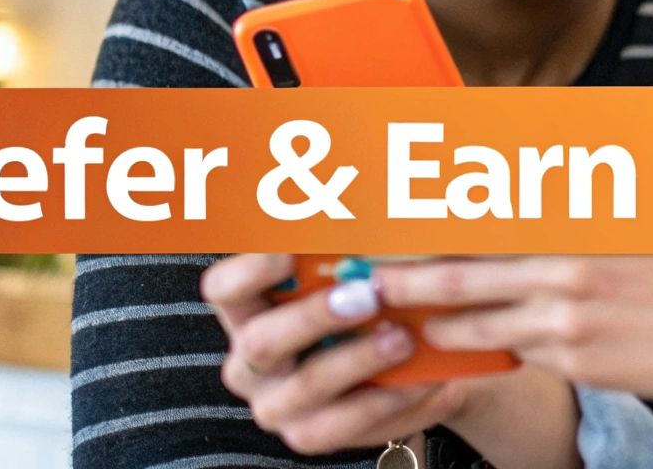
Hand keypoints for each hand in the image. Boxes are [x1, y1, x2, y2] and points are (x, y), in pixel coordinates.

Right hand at [199, 252, 464, 454]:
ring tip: (405, 339)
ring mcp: (274, 403)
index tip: (287, 252)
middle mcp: (249, 361)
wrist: (398, 367)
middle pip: (262, 340)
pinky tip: (429, 379)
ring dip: (361, 359)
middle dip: (317, 316)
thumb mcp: (352, 275)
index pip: (223, 288)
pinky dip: (392, 400)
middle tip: (369, 296)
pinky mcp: (308, 435)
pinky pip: (345, 424)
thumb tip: (376, 218)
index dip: (248, 271)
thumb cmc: (366, 303)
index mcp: (248, 309)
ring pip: (307, 385)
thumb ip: (349, 254)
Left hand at [375, 205, 652, 401]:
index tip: (385, 208)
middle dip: (402, 273)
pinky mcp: (577, 361)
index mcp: (581, 213)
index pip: (487, 208)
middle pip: (461, 268)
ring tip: (398, 310)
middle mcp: (568, 262)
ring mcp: (570, 317)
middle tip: (362, 272)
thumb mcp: (644, 198)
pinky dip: (481, 345)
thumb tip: (528, 145)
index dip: (427, 210)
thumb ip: (583, 182)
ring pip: (475, 320)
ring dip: (431, 318)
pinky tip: (458, 341)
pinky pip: (514, 351)